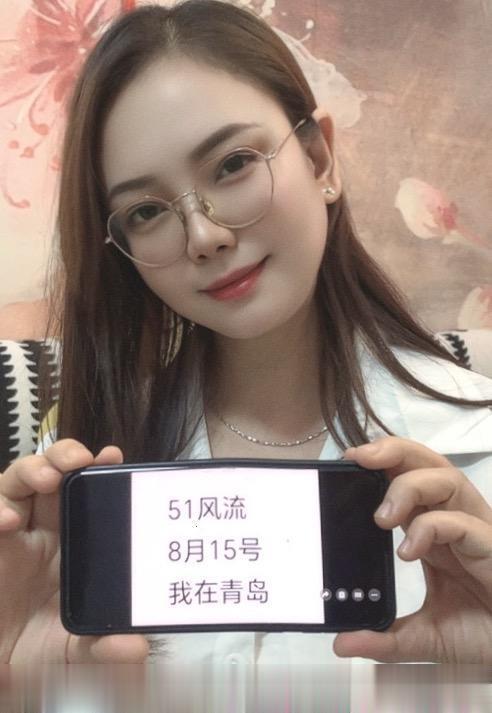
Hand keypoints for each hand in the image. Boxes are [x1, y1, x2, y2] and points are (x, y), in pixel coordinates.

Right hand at [0, 440, 148, 662]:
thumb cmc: (32, 648)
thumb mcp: (72, 649)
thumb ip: (101, 646)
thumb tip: (139, 650)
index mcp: (72, 539)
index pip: (87, 492)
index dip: (99, 470)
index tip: (113, 457)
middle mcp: (42, 526)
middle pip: (53, 472)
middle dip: (66, 455)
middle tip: (81, 459)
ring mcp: (10, 530)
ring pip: (17, 480)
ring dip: (32, 469)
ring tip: (48, 478)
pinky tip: (7, 521)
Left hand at [334, 437, 491, 663]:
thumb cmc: (481, 632)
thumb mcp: (423, 638)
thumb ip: (384, 639)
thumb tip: (341, 644)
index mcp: (433, 529)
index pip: (407, 478)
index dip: (380, 464)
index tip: (346, 463)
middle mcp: (453, 520)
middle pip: (427, 463)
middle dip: (392, 451)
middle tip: (356, 459)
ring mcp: (475, 530)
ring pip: (447, 478)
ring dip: (408, 484)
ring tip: (382, 517)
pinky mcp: (491, 546)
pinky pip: (463, 522)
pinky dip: (432, 526)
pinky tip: (411, 549)